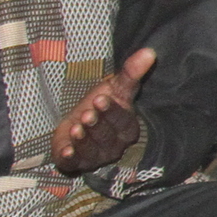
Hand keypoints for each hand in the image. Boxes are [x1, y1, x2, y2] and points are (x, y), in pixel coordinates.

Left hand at [48, 46, 153, 174]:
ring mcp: (96, 157)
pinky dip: (71, 159)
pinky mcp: (76, 164)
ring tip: (75, 128)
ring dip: (83, 140)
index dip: (111, 111)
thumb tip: (149, 51)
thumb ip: (130, 73)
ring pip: (92, 151)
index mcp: (127, 127)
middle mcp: (115, 145)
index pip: (122, 121)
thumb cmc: (100, 103)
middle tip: (86, 113)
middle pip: (107, 136)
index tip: (100, 98)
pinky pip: (75, 165)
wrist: (77, 121)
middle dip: (96, 124)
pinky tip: (67, 151)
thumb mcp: (114, 88)